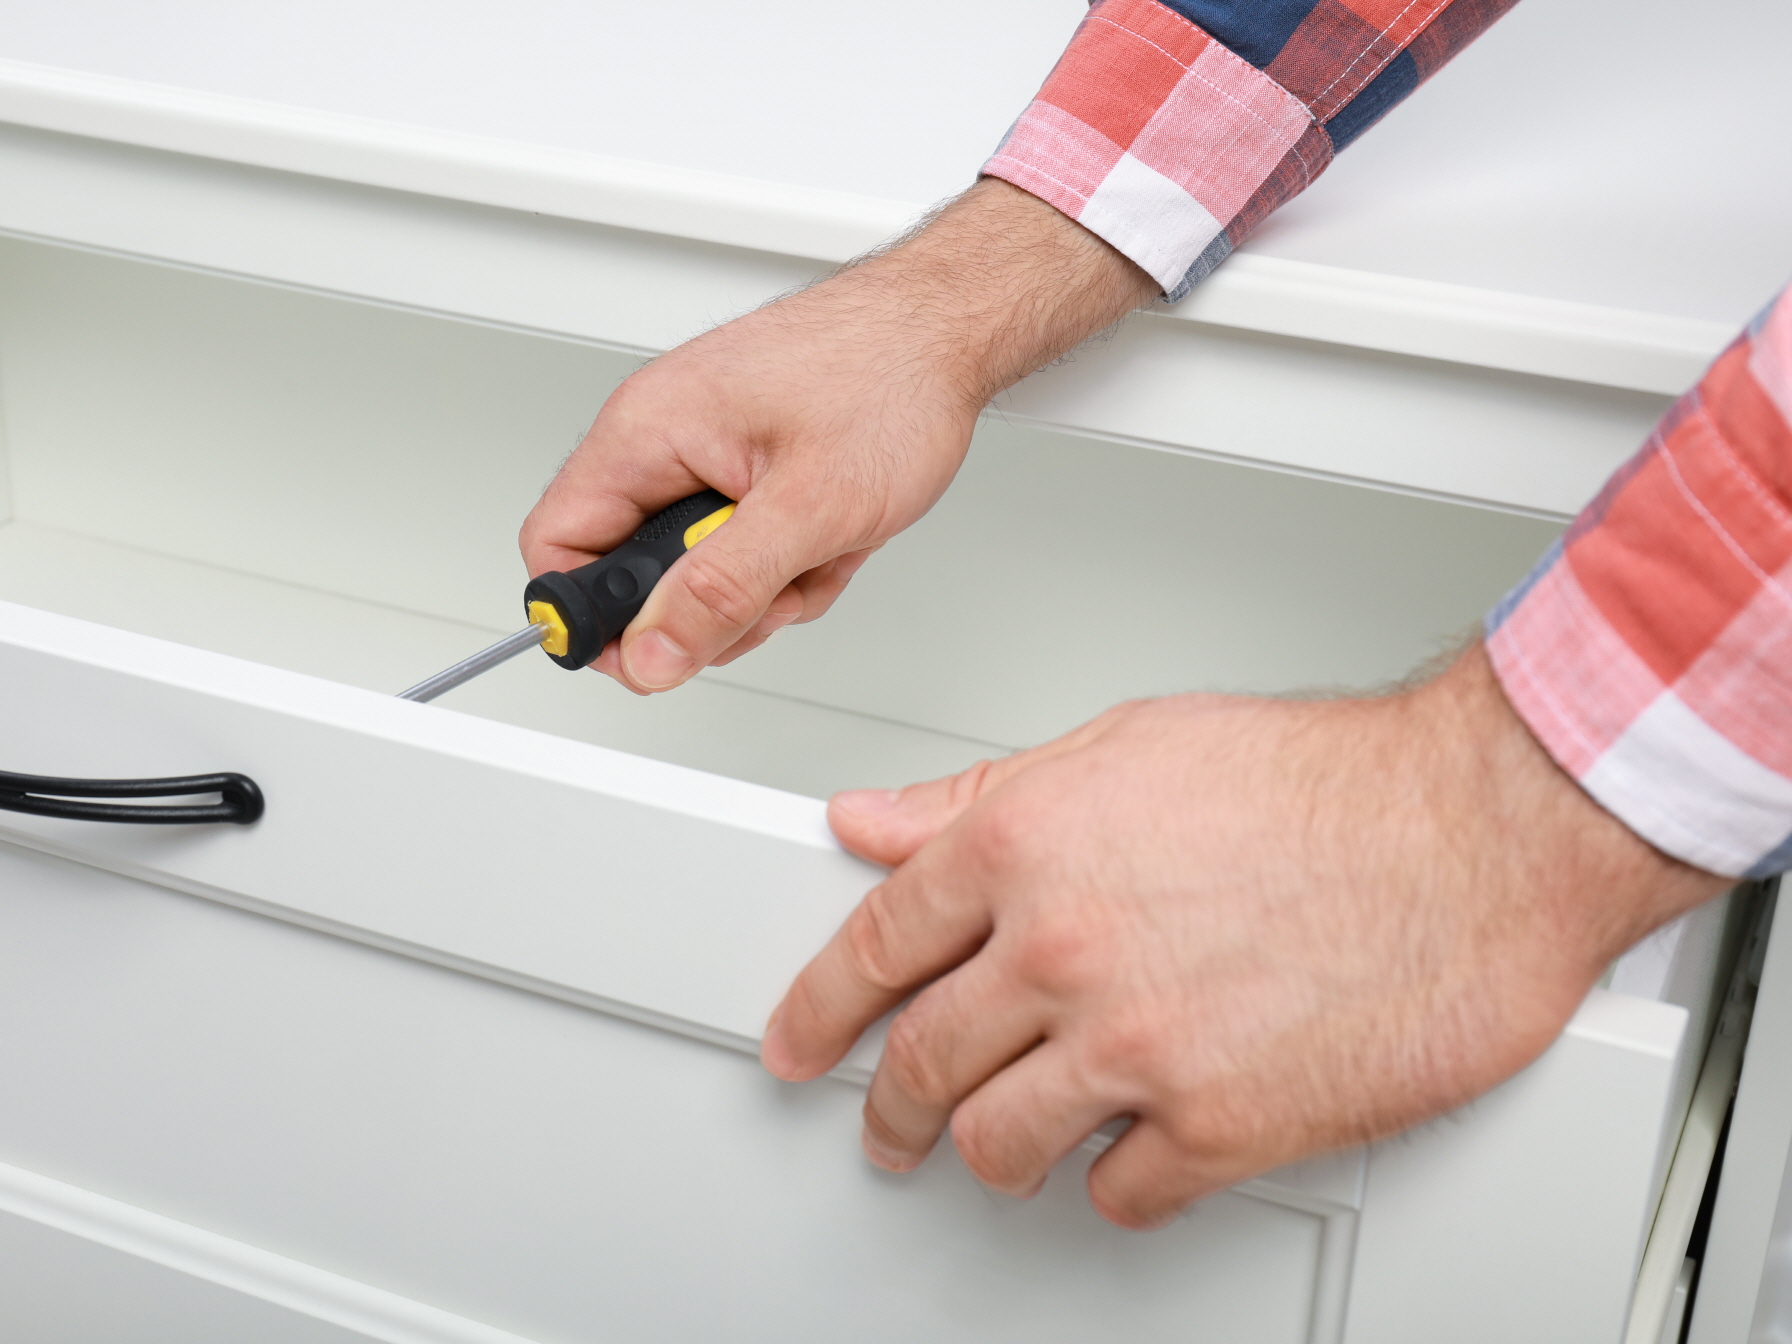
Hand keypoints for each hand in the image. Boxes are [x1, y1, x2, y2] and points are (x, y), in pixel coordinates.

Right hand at [518, 177, 1155, 692]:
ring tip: (822, 545)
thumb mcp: (808, 507)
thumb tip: (652, 652)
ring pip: (700, 572)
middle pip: (634, 575)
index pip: (557, 548)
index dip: (593, 619)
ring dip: (768, 585)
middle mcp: (661, 439)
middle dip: (711, 606)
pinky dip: (796, 559)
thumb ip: (720, 590)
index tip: (651, 652)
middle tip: (775, 587)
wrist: (949, 328)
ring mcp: (705, 453)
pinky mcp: (747, 468)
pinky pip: (745, 549)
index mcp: (644, 433)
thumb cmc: (888, 377)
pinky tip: (836, 531)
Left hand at [760, 645, 1722, 1226]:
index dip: (819, 1004)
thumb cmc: (1322, 779)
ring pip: (999, 1144)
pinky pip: (1120, 1192)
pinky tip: (1127, 1157)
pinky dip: (1114, 1183)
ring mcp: (1134, 1047)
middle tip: (882, 1125)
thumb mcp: (1122, 746)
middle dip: (886, 1107)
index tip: (800, 1038)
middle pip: (921, 1063)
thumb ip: (980, 796)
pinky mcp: (1218, 1125)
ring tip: (1001, 1150)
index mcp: (1022, 847)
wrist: (1474, 834)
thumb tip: (874, 822)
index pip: (873, 947)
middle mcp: (1061, 950)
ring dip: (991, 1154)